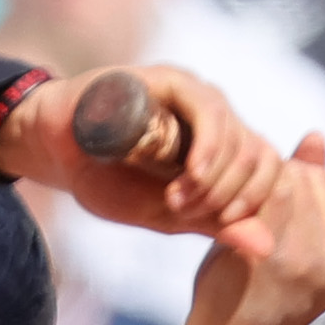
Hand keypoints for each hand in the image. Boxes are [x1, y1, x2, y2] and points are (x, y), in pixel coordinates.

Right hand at [0, 66, 281, 251]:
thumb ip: (216, 224)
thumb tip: (267, 246)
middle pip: (254, 152)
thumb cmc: (110, 180)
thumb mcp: (168, 215)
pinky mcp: (168, 79)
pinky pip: (206, 108)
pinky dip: (205, 148)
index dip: (252, 198)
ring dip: (213, 177)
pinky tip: (187, 175)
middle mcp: (214, 115)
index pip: (267, 166)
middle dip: (226, 194)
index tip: (218, 222)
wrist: (57, 150)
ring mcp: (193, 94)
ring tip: (176, 200)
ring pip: (234, 132)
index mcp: (221, 145)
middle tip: (186, 212)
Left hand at [180, 136, 324, 324]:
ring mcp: (314, 257)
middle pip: (316, 180)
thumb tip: (316, 135)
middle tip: (246, 201)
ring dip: (259, 185)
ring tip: (237, 211)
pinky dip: (243, 195)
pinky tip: (228, 218)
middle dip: (281, 180)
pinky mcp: (279, 254)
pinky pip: (268, 193)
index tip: (274, 200)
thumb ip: (310, 192)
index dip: (306, 180)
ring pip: (292, 182)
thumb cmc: (257, 291)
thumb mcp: (295, 242)